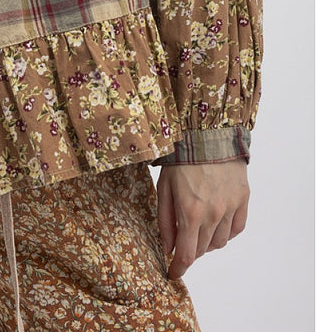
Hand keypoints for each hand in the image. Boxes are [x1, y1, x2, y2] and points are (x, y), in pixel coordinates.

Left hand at [155, 159, 249, 279]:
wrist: (208, 134)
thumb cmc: (181, 158)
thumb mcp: (164, 188)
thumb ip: (165, 221)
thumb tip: (167, 248)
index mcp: (190, 212)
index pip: (186, 255)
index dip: (178, 269)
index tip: (173, 273)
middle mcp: (213, 214)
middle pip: (202, 249)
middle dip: (190, 250)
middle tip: (182, 241)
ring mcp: (231, 207)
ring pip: (220, 242)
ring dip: (207, 242)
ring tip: (198, 227)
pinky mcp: (243, 199)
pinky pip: (237, 229)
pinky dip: (226, 232)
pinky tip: (217, 223)